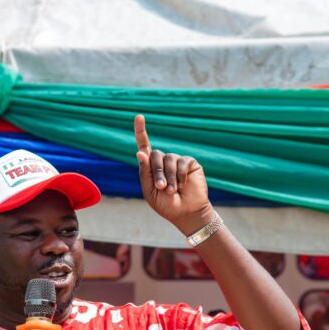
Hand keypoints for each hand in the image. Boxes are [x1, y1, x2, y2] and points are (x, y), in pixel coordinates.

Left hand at [134, 115, 214, 233]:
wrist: (186, 213)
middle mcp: (163, 161)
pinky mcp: (190, 163)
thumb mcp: (150, 191)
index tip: (139, 117)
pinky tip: (183, 185)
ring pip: (169, 159)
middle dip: (158, 172)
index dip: (141, 131)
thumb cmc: (166, 204)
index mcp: (150, 167)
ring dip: (170, 177)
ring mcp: (177, 161)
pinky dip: (181, 175)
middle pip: (155, 155)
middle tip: (162, 188)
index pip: (145, 146)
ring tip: (173, 191)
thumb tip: (140, 152)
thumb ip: (145, 172)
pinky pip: (182, 162)